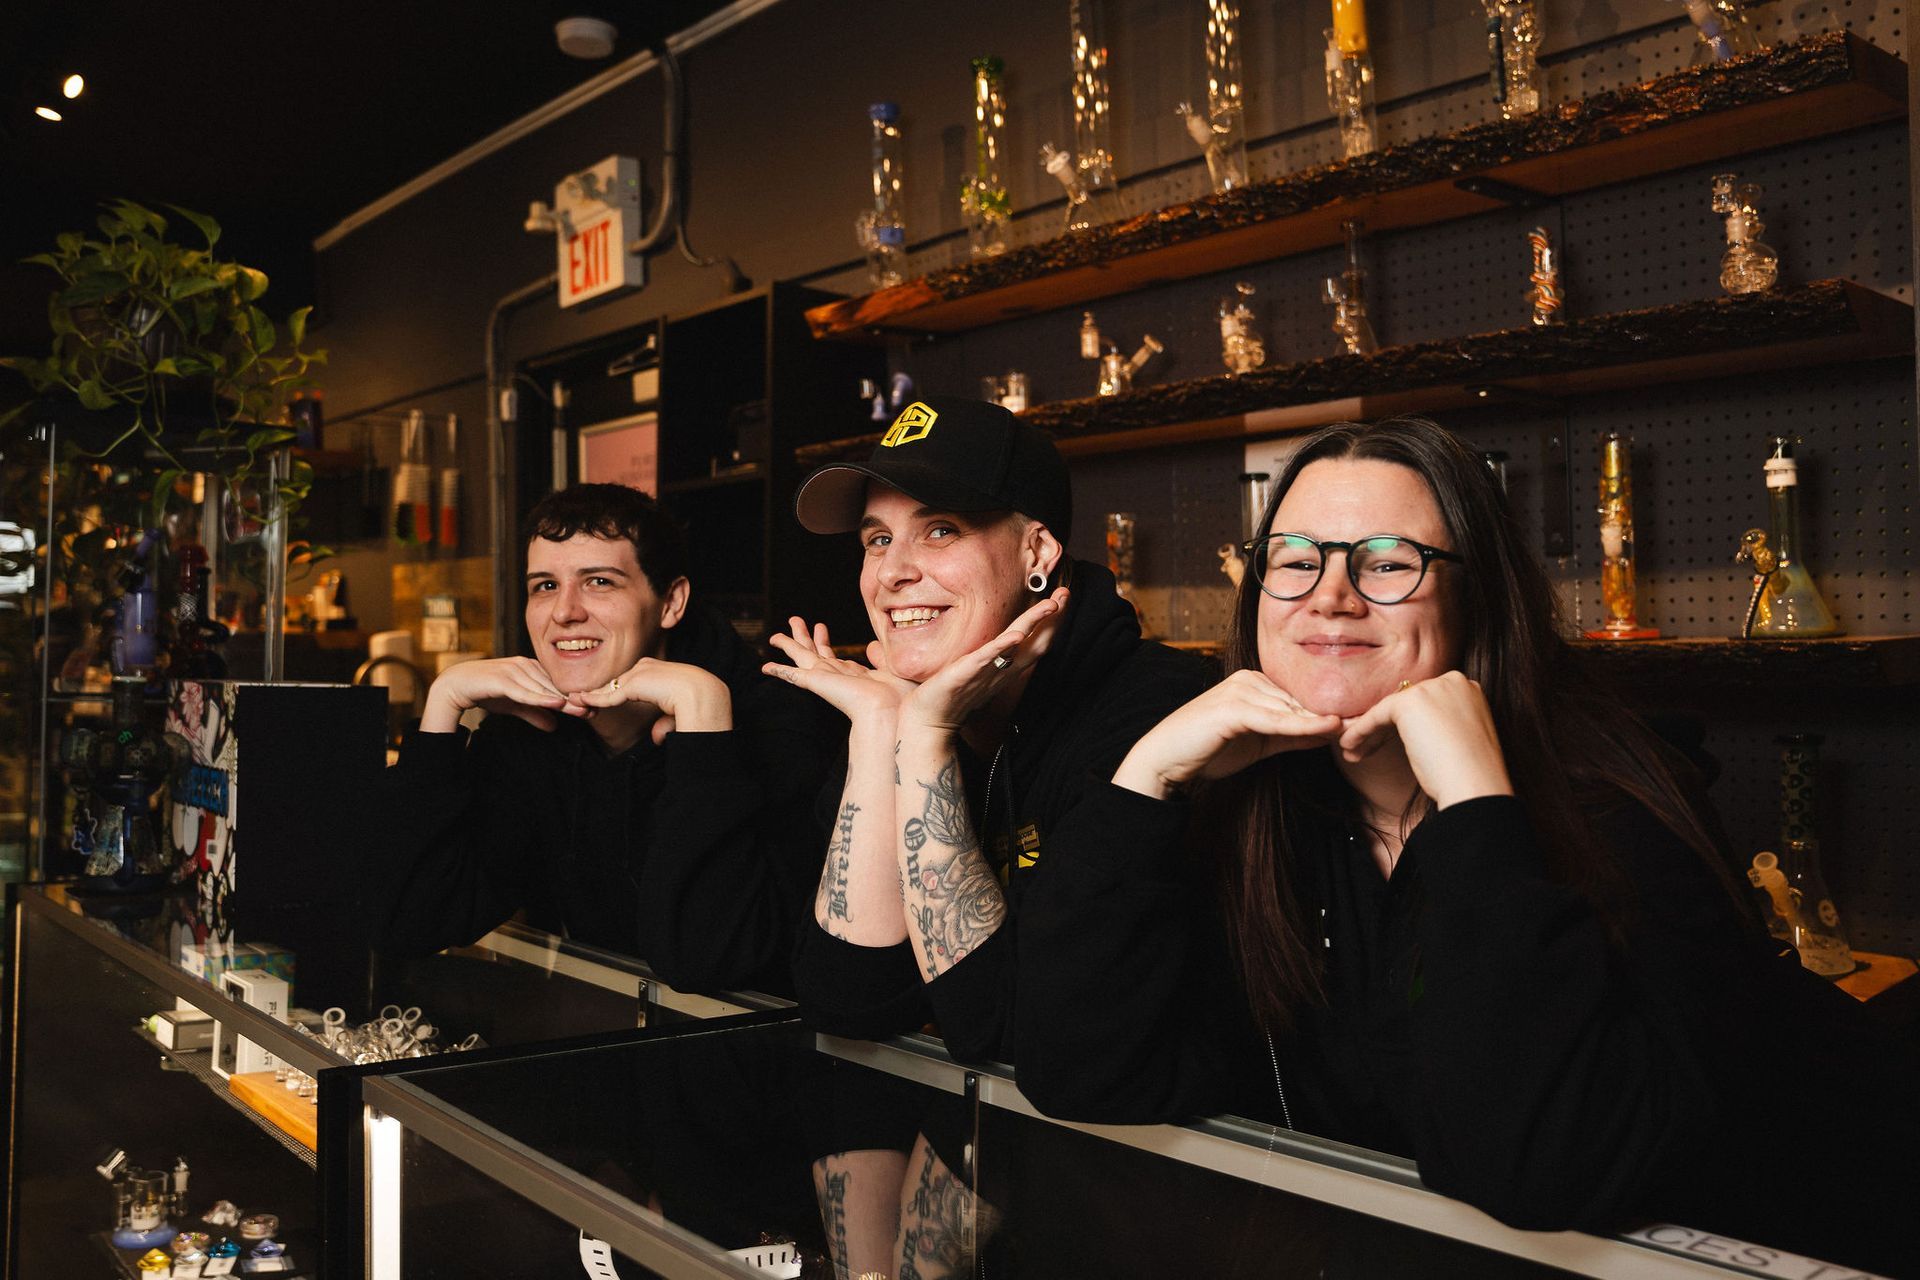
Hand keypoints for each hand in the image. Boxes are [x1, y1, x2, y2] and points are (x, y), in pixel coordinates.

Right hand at [419, 657, 579, 732]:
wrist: (455, 685)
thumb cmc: (486, 691)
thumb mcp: (515, 705)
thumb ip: (534, 713)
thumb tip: (555, 726)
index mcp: (530, 668)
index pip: (556, 684)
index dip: (573, 697)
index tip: (592, 710)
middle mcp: (524, 665)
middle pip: (553, 686)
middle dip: (574, 700)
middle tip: (594, 712)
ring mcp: (513, 670)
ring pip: (543, 689)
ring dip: (563, 701)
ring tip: (582, 711)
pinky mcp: (502, 679)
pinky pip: (525, 691)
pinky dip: (541, 698)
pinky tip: (557, 704)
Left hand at [570, 657, 732, 743]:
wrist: (702, 696)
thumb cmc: (697, 706)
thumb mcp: (677, 713)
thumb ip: (664, 722)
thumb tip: (656, 736)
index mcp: (659, 669)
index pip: (632, 681)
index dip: (616, 692)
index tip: (602, 700)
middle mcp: (647, 667)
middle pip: (618, 682)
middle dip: (600, 692)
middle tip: (581, 700)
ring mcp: (640, 672)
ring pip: (611, 687)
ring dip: (593, 696)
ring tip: (575, 702)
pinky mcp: (634, 683)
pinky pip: (610, 695)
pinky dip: (594, 699)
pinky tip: (581, 701)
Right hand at [763, 617, 914, 724]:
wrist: (888, 713)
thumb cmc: (897, 699)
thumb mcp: (891, 670)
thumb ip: (880, 657)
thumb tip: (872, 645)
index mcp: (851, 674)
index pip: (832, 655)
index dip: (823, 641)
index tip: (819, 627)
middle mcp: (835, 675)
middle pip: (813, 651)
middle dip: (802, 635)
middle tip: (794, 619)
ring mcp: (824, 678)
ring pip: (801, 656)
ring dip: (789, 643)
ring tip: (775, 634)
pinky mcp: (816, 682)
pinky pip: (791, 674)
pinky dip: (778, 670)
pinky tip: (765, 667)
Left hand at [898, 588, 1068, 735]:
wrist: (929, 722)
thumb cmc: (952, 695)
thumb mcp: (978, 670)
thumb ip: (992, 655)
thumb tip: (1000, 638)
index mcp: (1006, 667)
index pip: (1036, 641)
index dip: (1052, 620)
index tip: (1062, 597)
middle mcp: (1002, 669)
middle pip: (1036, 641)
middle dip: (1053, 617)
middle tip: (1065, 592)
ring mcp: (987, 672)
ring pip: (1018, 645)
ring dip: (1035, 623)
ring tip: (1050, 605)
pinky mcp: (966, 674)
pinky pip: (987, 659)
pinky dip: (1003, 647)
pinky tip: (1016, 636)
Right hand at [1112, 669, 1342, 799]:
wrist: (1166, 760)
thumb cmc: (1208, 751)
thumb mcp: (1259, 743)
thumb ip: (1292, 735)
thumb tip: (1328, 732)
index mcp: (1253, 682)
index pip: (1299, 699)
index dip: (1327, 714)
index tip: (1361, 723)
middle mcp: (1248, 679)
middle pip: (1299, 701)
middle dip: (1331, 716)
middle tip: (1368, 725)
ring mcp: (1239, 689)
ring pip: (1291, 708)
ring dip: (1322, 721)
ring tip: (1356, 729)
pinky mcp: (1232, 706)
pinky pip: (1275, 718)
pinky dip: (1302, 725)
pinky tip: (1326, 729)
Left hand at [1336, 671, 1512, 808]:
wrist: (1476, 786)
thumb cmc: (1470, 775)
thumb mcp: (1460, 740)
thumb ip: (1442, 725)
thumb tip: (1418, 732)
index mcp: (1468, 690)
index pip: (1426, 703)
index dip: (1405, 726)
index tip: (1388, 745)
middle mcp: (1452, 681)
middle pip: (1407, 704)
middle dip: (1384, 728)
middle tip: (1366, 749)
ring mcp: (1432, 688)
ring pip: (1390, 710)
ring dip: (1368, 731)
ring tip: (1354, 753)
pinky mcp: (1410, 702)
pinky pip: (1377, 715)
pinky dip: (1361, 731)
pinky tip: (1350, 746)